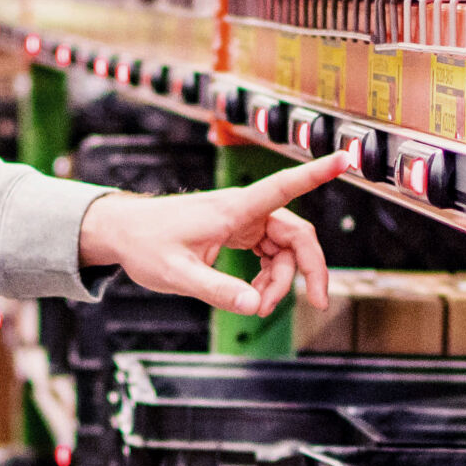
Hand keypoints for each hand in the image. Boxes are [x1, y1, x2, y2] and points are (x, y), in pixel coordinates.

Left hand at [77, 150, 349, 316]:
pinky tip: (253, 294)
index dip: (315, 174)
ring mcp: (240, 221)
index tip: (344, 158)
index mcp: (232, 209)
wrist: (120, 231)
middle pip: (295, 234)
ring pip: (283, 248)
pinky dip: (268, 276)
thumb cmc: (144, 243)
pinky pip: (268, 253)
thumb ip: (217, 290)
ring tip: (259, 306)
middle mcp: (241, 210)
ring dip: (282, 279)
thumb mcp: (178, 274)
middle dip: (309, 268)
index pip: (283, 186)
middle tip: (318, 302)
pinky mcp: (235, 231)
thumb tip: (255, 307)